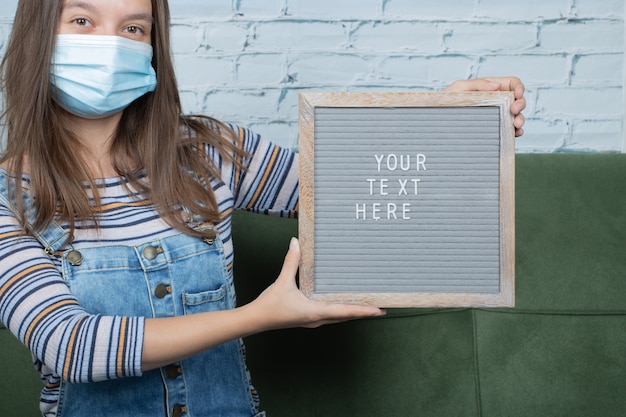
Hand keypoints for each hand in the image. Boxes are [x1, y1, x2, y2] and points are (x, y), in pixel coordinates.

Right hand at [252, 238, 384, 329]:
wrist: (255, 320)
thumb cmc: (270, 304)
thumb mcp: (282, 281)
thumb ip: (291, 262)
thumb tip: (295, 242)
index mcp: (315, 311)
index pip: (344, 311)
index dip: (362, 310)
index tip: (378, 310)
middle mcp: (317, 319)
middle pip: (345, 316)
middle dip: (362, 312)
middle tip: (380, 307)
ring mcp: (313, 320)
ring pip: (338, 317)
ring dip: (352, 312)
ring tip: (366, 306)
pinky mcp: (308, 318)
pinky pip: (330, 315)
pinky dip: (340, 311)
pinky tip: (342, 304)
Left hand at [444, 77, 525, 136]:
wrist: (436, 122)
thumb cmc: (446, 101)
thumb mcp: (459, 88)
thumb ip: (477, 84)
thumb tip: (497, 85)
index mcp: (491, 89)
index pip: (512, 84)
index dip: (519, 87)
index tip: (518, 94)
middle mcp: (497, 102)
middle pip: (518, 100)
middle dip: (521, 104)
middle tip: (514, 111)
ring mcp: (497, 117)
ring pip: (517, 116)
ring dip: (521, 119)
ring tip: (516, 125)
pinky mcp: (494, 130)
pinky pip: (510, 131)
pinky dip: (516, 132)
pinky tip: (515, 134)